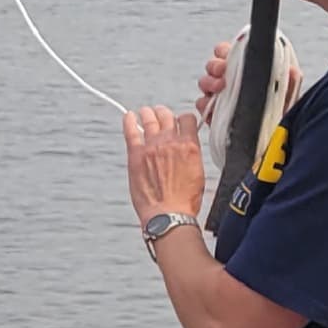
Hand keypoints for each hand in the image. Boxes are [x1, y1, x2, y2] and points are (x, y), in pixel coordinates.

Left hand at [123, 106, 205, 222]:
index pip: (187, 119)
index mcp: (190, 146)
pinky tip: (128, 116)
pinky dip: (129, 121)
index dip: (183, 119)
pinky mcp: (136, 155)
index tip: (179, 122)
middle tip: (161, 114)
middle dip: (165, 113)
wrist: (168, 214)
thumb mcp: (198, 173)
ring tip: (146, 113)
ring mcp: (152, 147)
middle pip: (167, 116)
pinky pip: (131, 132)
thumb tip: (188, 149)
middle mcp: (171, 142)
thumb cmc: (184, 201)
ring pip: (150, 120)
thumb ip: (192, 155)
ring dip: (148, 114)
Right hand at [195, 37, 302, 121]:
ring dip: (209, 83)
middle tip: (223, 74)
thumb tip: (291, 69)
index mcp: (246, 68)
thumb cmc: (281, 113)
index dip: (224, 51)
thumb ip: (291, 79)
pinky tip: (213, 107)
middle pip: (212, 64)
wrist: (273, 139)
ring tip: (219, 90)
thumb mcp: (289, 94)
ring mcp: (221, 96)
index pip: (229, 51)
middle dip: (215, 67)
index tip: (228, 58)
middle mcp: (231, 80)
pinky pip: (201, 105)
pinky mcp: (213, 114)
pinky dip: (204, 105)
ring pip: (204, 82)